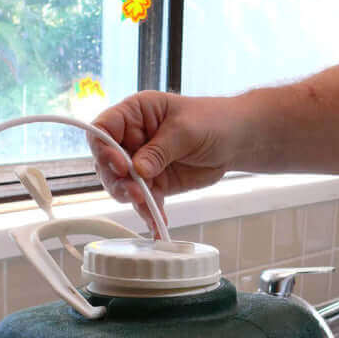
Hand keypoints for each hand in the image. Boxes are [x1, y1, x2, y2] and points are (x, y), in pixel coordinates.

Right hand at [88, 90, 238, 234]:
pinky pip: (145, 201)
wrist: (236, 141)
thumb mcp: (185, 130)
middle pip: (107, 163)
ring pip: (122, 186)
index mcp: (134, 114)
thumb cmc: (212, 120)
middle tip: (137, 192)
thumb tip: (137, 170)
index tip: (120, 165)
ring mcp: (141, 163)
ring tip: (148, 207)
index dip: (104, 148)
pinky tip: (158, 224)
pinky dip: (150, 213)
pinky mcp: (155, 183)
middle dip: (119, 181)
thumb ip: (159, 150)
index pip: (103, 128)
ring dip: (133, 199)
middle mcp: (132, 139)